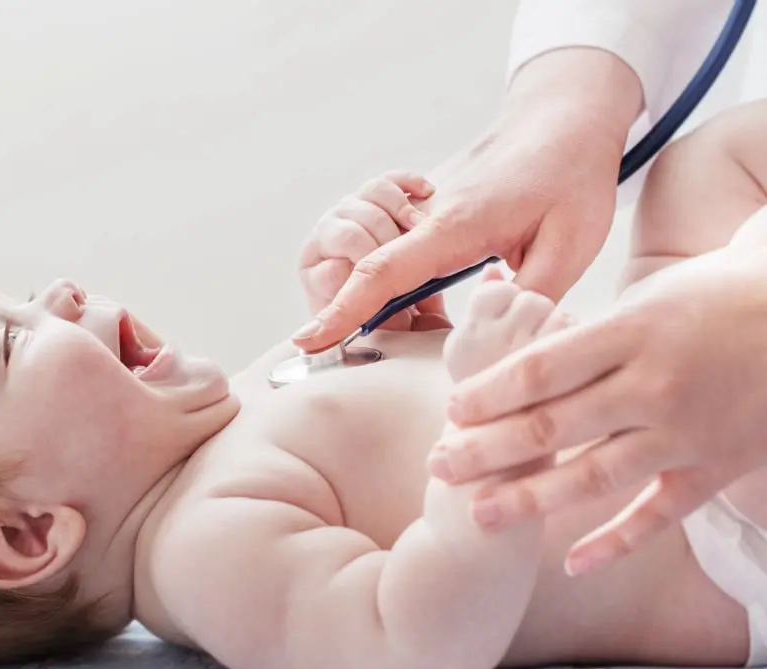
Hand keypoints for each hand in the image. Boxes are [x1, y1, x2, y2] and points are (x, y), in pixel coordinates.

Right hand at [292, 48, 642, 351]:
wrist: (562, 118)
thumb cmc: (571, 175)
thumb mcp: (571, 244)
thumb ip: (530, 298)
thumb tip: (496, 342)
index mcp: (454, 225)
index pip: (381, 271)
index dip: (342, 311)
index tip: (307, 340)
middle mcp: (425, 216)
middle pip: (361, 267)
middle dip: (359, 310)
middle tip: (406, 334)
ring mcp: (420, 210)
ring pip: (371, 257)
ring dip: (379, 289)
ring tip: (426, 312)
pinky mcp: (424, 210)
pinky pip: (390, 246)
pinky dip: (394, 274)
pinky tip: (433, 288)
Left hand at [426, 240, 766, 575]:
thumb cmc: (708, 300)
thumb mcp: (641, 300)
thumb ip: (580, 334)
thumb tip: (508, 339)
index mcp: (630, 334)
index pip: (540, 371)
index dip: (487, 395)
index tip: (450, 411)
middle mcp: (653, 386)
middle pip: (552, 426)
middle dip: (486, 450)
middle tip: (438, 466)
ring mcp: (685, 433)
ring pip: (594, 477)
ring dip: (531, 499)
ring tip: (479, 513)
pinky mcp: (713, 468)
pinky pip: (658, 514)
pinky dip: (615, 542)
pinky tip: (571, 562)